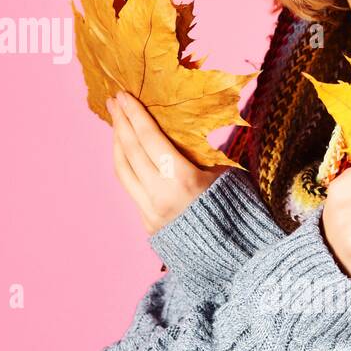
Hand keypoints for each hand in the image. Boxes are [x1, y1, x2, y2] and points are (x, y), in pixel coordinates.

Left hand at [106, 90, 226, 235]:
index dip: (134, 114)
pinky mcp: (147, 224)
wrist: (235, 255)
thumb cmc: (237, 207)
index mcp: (182, 179)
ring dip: (117, 144)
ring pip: (123, 171)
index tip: (123, 95)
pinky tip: (127, 154)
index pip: (149, 138)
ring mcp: (150, 213)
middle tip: (113, 102)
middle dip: (120, 123)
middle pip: (130, 151)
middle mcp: (160, 195)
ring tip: (116, 125)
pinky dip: (127, 166)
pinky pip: (131, 188)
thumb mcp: (222, 172)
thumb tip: (178, 127)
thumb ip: (196, 152)